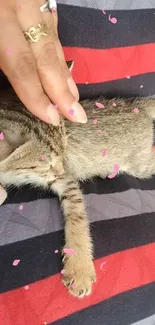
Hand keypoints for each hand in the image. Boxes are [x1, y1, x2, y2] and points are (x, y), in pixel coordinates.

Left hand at [0, 0, 86, 124]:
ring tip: (74, 97)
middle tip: (77, 116)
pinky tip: (64, 65)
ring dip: (64, 73)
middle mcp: (18, 7)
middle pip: (45, 54)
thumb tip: (11, 79)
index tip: (51, 118)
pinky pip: (50, 25)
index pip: (21, 65)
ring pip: (52, 40)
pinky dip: (58, 49)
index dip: (37, 95)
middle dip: (62, 89)